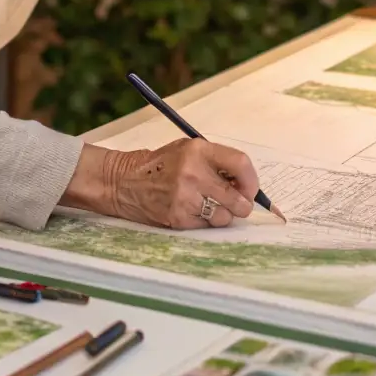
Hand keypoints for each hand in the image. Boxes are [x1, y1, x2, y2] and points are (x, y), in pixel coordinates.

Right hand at [61, 140, 258, 228]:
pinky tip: (189, 210)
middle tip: (237, 205)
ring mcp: (184, 196)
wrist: (124, 181)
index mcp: (198, 150)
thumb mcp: (187, 150)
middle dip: (242, 206)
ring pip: (224, 217)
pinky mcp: (177, 216)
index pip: (241, 164)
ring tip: (206, 205)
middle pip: (238, 198)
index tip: (251, 190)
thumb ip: (216, 162)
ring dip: (221, 215)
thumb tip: (247, 186)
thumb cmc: (161, 165)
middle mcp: (193, 172)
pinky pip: (206, 226)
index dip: (252, 181)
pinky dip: (203, 222)